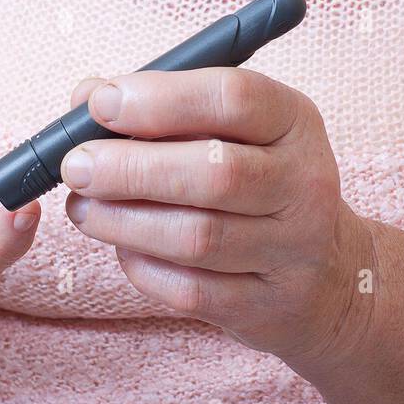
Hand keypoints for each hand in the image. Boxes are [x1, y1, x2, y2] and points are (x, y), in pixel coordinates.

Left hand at [61, 68, 373, 369]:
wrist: (328, 275)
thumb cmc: (257, 179)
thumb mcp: (234, 129)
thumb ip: (162, 105)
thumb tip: (84, 96)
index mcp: (295, 121)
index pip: (234, 98)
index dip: (160, 99)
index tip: (100, 102)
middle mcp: (304, 183)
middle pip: (214, 173)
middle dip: (130, 167)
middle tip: (76, 164)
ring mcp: (291, 251)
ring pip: (195, 237)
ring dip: (122, 220)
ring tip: (83, 206)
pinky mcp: (265, 306)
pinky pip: (189, 290)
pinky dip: (141, 264)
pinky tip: (121, 244)